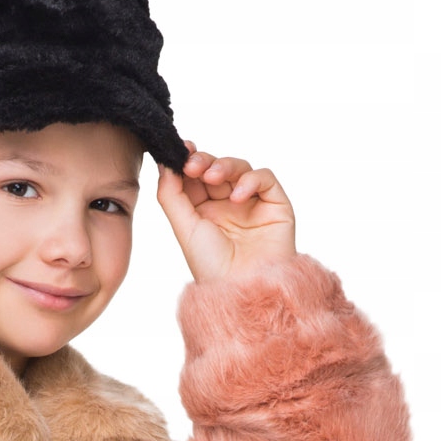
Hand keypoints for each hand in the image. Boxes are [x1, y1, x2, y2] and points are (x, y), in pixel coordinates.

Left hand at [156, 149, 296, 283]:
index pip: (195, 177)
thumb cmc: (212, 268)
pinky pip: (265, 178)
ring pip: (240, 168)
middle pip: (216, 168)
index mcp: (204, 212)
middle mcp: (228, 205)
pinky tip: (238, 197)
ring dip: (225, 166)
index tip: (180, 149)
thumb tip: (165, 163)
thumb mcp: (184, 229)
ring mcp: (252, 203)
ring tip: (213, 177)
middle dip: (204, 161)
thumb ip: (171, 195)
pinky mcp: (275, 205)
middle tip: (193, 164)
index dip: (188, 160)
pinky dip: (251, 181)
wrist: (244, 291)